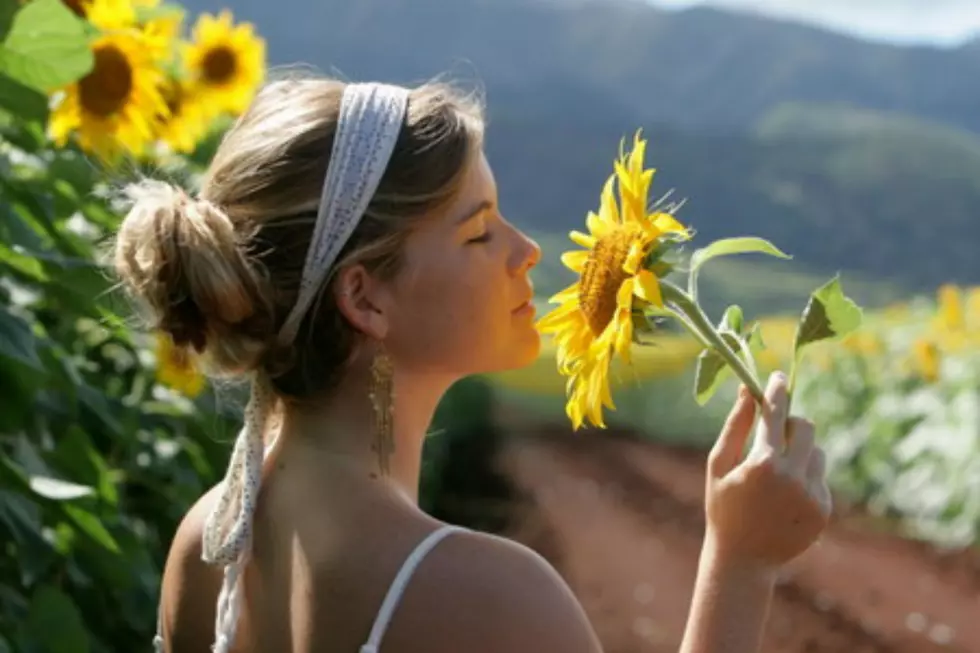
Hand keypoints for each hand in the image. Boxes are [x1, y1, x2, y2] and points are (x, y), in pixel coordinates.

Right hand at [703, 372, 831, 571]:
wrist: (744, 559)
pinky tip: (783, 496)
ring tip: (774, 474)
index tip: (778, 376)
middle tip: (772, 434)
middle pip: (805, 427)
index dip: (777, 391)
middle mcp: (793, 477)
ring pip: (815, 451)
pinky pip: (819, 476)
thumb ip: (736, 425)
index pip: (775, 414)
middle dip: (790, 424)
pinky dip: (804, 476)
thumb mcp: (719, 464)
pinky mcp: (824, 508)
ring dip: (798, 452)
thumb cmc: (723, 506)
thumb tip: (749, 390)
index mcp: (762, 463)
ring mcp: (812, 494)